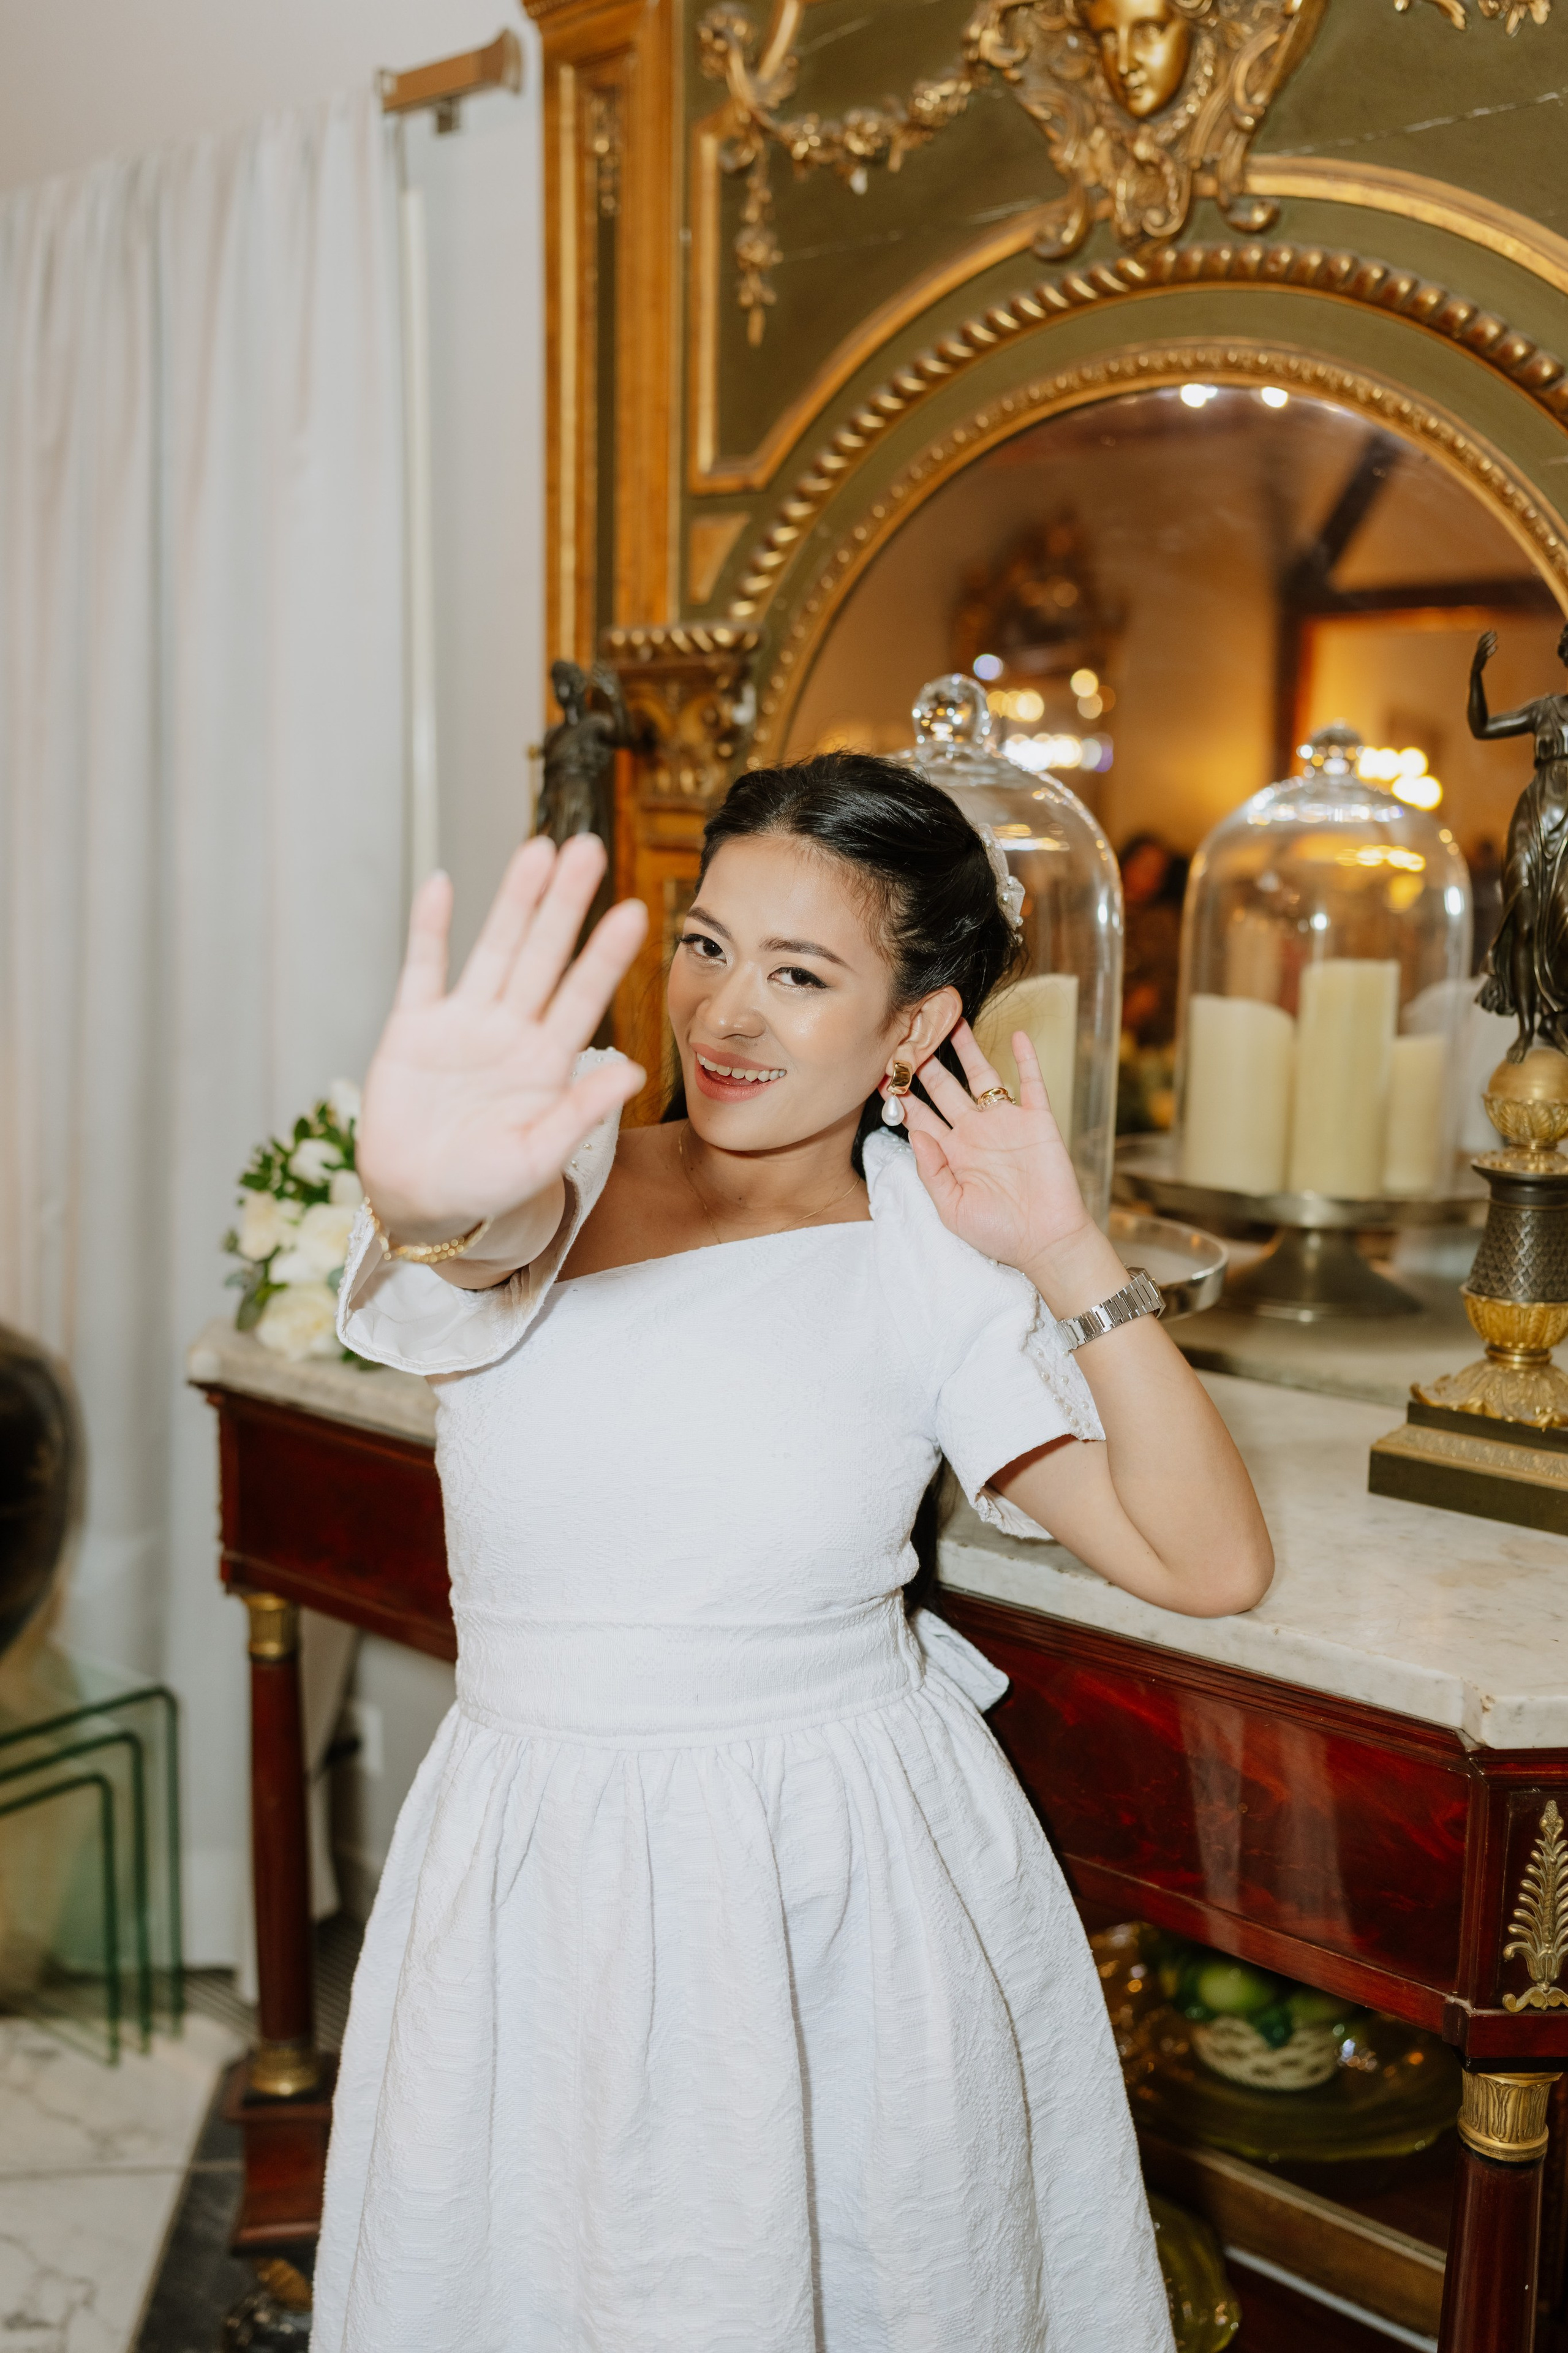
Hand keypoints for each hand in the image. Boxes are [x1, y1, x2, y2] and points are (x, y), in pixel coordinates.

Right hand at [356, 835, 647, 1242]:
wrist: (421, 1202)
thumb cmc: (485, 1185)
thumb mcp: (538, 1157)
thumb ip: (581, 1112)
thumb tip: (634, 1072)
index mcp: (547, 1062)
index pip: (583, 996)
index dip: (605, 955)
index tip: (634, 913)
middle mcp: (511, 1031)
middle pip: (544, 956)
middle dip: (565, 904)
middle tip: (590, 849)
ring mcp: (463, 1023)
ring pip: (494, 949)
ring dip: (514, 901)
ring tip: (538, 849)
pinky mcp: (413, 1027)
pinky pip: (422, 969)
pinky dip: (430, 929)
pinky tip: (441, 884)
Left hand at [900, 1021, 1124, 1312]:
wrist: (1046, 1241)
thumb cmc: (998, 1232)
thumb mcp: (952, 1209)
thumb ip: (931, 1171)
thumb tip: (914, 1132)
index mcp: (952, 1152)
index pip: (920, 1115)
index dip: (901, 1095)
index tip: (881, 1071)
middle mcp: (975, 1131)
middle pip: (944, 1087)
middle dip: (926, 1061)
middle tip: (910, 1032)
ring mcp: (1006, 1123)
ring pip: (982, 1076)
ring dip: (968, 1049)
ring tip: (952, 1020)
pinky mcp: (1037, 1120)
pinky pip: (1031, 1083)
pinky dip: (1026, 1059)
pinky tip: (1017, 1036)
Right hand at [1474, 629, 1497, 671]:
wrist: (1474, 670)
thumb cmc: (1477, 660)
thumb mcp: (1477, 650)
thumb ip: (1479, 643)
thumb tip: (1480, 634)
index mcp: (1476, 649)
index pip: (1480, 639)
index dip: (1485, 634)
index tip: (1490, 629)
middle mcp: (1478, 651)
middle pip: (1483, 642)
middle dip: (1489, 636)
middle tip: (1495, 632)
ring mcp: (1480, 655)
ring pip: (1486, 647)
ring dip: (1491, 641)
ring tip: (1496, 636)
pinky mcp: (1483, 660)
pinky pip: (1488, 654)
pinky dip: (1492, 650)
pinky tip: (1496, 646)